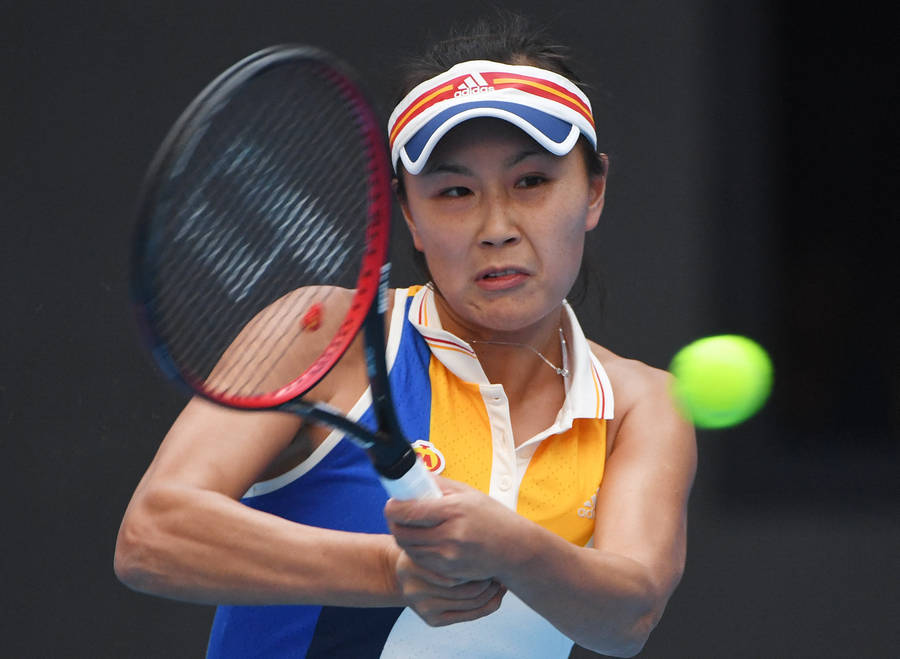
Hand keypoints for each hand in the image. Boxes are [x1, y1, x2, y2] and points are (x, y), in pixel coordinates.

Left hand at [384, 477, 521, 582]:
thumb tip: (413, 476)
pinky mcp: (449, 572)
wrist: (514, 549)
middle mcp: (449, 535)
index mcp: (453, 510)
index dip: (392, 507)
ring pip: (408, 549)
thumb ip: (438, 484)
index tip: (392, 503)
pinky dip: (417, 551)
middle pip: (402, 533)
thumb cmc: (492, 517)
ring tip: (413, 527)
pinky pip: (421, 561)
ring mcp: (449, 556)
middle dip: (394, 523)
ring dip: (404, 538)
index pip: (408, 511)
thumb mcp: (467, 493)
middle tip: (397, 515)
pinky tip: (425, 542)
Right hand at [394, 550, 505, 625]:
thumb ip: (448, 540)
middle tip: (502, 568)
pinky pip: (469, 615)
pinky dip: (488, 605)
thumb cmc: (426, 551)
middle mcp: (415, 588)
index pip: (457, 567)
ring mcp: (422, 607)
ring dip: (493, 592)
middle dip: (490, 579)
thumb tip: (490, 541)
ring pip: (471, 602)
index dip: (481, 561)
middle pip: (467, 587)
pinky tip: (497, 595)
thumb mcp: (429, 539)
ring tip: (501, 579)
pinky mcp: (431, 620)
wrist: (402, 576)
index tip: (494, 553)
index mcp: (413, 565)